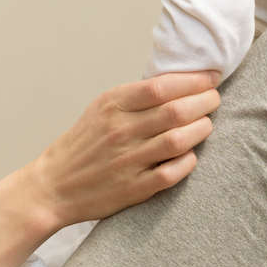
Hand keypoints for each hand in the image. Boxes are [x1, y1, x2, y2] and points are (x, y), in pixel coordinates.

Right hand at [0, 71, 220, 266]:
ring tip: (206, 124)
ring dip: (201, 129)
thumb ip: (135, 97)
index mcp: (112, 106)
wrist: (52, 186)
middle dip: (205, 102)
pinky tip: (191, 155)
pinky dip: (188, 161)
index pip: (162, 86)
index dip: (194, 80)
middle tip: (214, 100)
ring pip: (178, 139)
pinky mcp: (133, 188)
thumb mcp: (100, 109)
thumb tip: (179, 83)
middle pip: (176, 110)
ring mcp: (127, 160)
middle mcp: (120, 130)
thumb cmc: (82, 145)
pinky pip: (171, 172)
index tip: (211, 78)